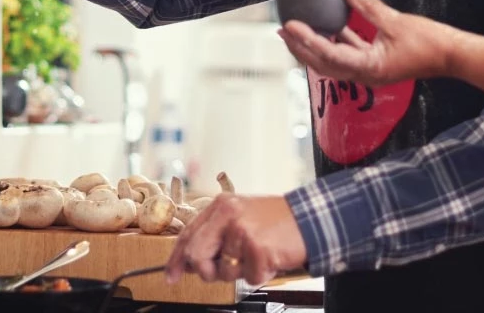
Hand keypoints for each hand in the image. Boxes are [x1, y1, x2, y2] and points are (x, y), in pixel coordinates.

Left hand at [166, 194, 305, 285]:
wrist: (311, 219)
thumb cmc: (277, 220)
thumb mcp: (241, 216)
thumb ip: (216, 234)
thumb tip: (191, 261)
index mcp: (221, 205)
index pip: (188, 234)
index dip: (176, 259)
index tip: (171, 276)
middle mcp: (228, 215)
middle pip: (196, 254)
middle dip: (206, 270)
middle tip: (220, 271)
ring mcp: (243, 232)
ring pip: (224, 271)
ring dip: (241, 272)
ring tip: (257, 255)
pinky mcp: (258, 249)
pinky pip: (248, 278)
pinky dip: (260, 275)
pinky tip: (269, 259)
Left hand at [277, 0, 462, 84]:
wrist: (453, 56)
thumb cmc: (429, 43)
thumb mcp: (395, 20)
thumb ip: (367, 4)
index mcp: (369, 68)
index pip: (328, 54)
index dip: (306, 39)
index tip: (290, 25)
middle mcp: (365, 75)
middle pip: (324, 63)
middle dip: (301, 48)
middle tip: (283, 31)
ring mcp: (371, 72)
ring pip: (334, 61)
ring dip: (315, 47)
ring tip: (297, 32)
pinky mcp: (377, 64)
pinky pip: (349, 55)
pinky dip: (336, 43)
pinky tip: (329, 28)